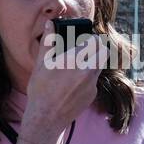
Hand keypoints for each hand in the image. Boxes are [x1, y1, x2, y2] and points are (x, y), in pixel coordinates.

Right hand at [22, 20, 103, 135]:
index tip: (83, 39)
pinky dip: (88, 77)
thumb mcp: (41, 64)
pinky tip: (74, 82)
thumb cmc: (40, 90)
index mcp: (75, 60)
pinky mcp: (92, 95)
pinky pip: (95, 80)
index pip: (95, 41)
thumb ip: (49, 42)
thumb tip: (50, 24)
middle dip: (95, 48)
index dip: (90, 38)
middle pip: (103, 52)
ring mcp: (92, 84)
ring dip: (93, 61)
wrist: (46, 119)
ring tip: (77, 65)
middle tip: (83, 49)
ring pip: (100, 66)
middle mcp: (87, 71)